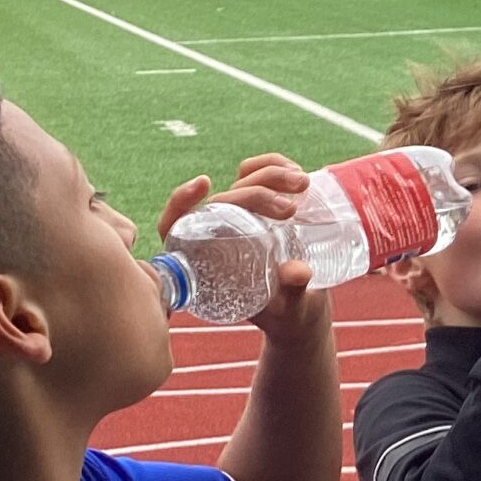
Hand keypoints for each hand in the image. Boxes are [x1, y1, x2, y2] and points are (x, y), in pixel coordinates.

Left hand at [160, 156, 331, 343]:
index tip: (204, 184)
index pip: (176, 226)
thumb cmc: (288, 315)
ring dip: (269, 173)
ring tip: (302, 184)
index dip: (181, 203)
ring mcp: (242, 217)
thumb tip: (299, 272)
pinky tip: (296, 171)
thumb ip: (291, 291)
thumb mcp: (289, 309)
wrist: (304, 311)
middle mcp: (219, 234)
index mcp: (207, 261)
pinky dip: (275, 166)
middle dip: (255, 194)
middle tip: (290, 209)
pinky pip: (260, 175)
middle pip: (223, 199)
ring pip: (243, 180)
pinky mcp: (264, 208)